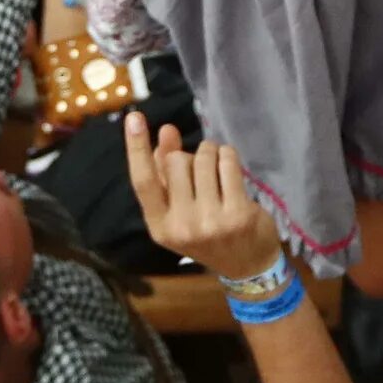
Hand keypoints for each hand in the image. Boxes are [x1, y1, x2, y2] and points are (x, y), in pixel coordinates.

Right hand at [125, 113, 281, 282]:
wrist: (248, 266)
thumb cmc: (208, 230)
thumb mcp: (180, 209)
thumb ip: (166, 172)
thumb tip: (166, 131)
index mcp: (160, 227)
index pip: (143, 182)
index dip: (136, 148)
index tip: (133, 117)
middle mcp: (182, 226)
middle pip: (176, 161)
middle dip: (189, 155)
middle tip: (200, 171)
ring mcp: (211, 222)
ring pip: (203, 157)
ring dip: (211, 154)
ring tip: (217, 172)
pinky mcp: (238, 214)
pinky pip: (227, 162)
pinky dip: (228, 156)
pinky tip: (231, 170)